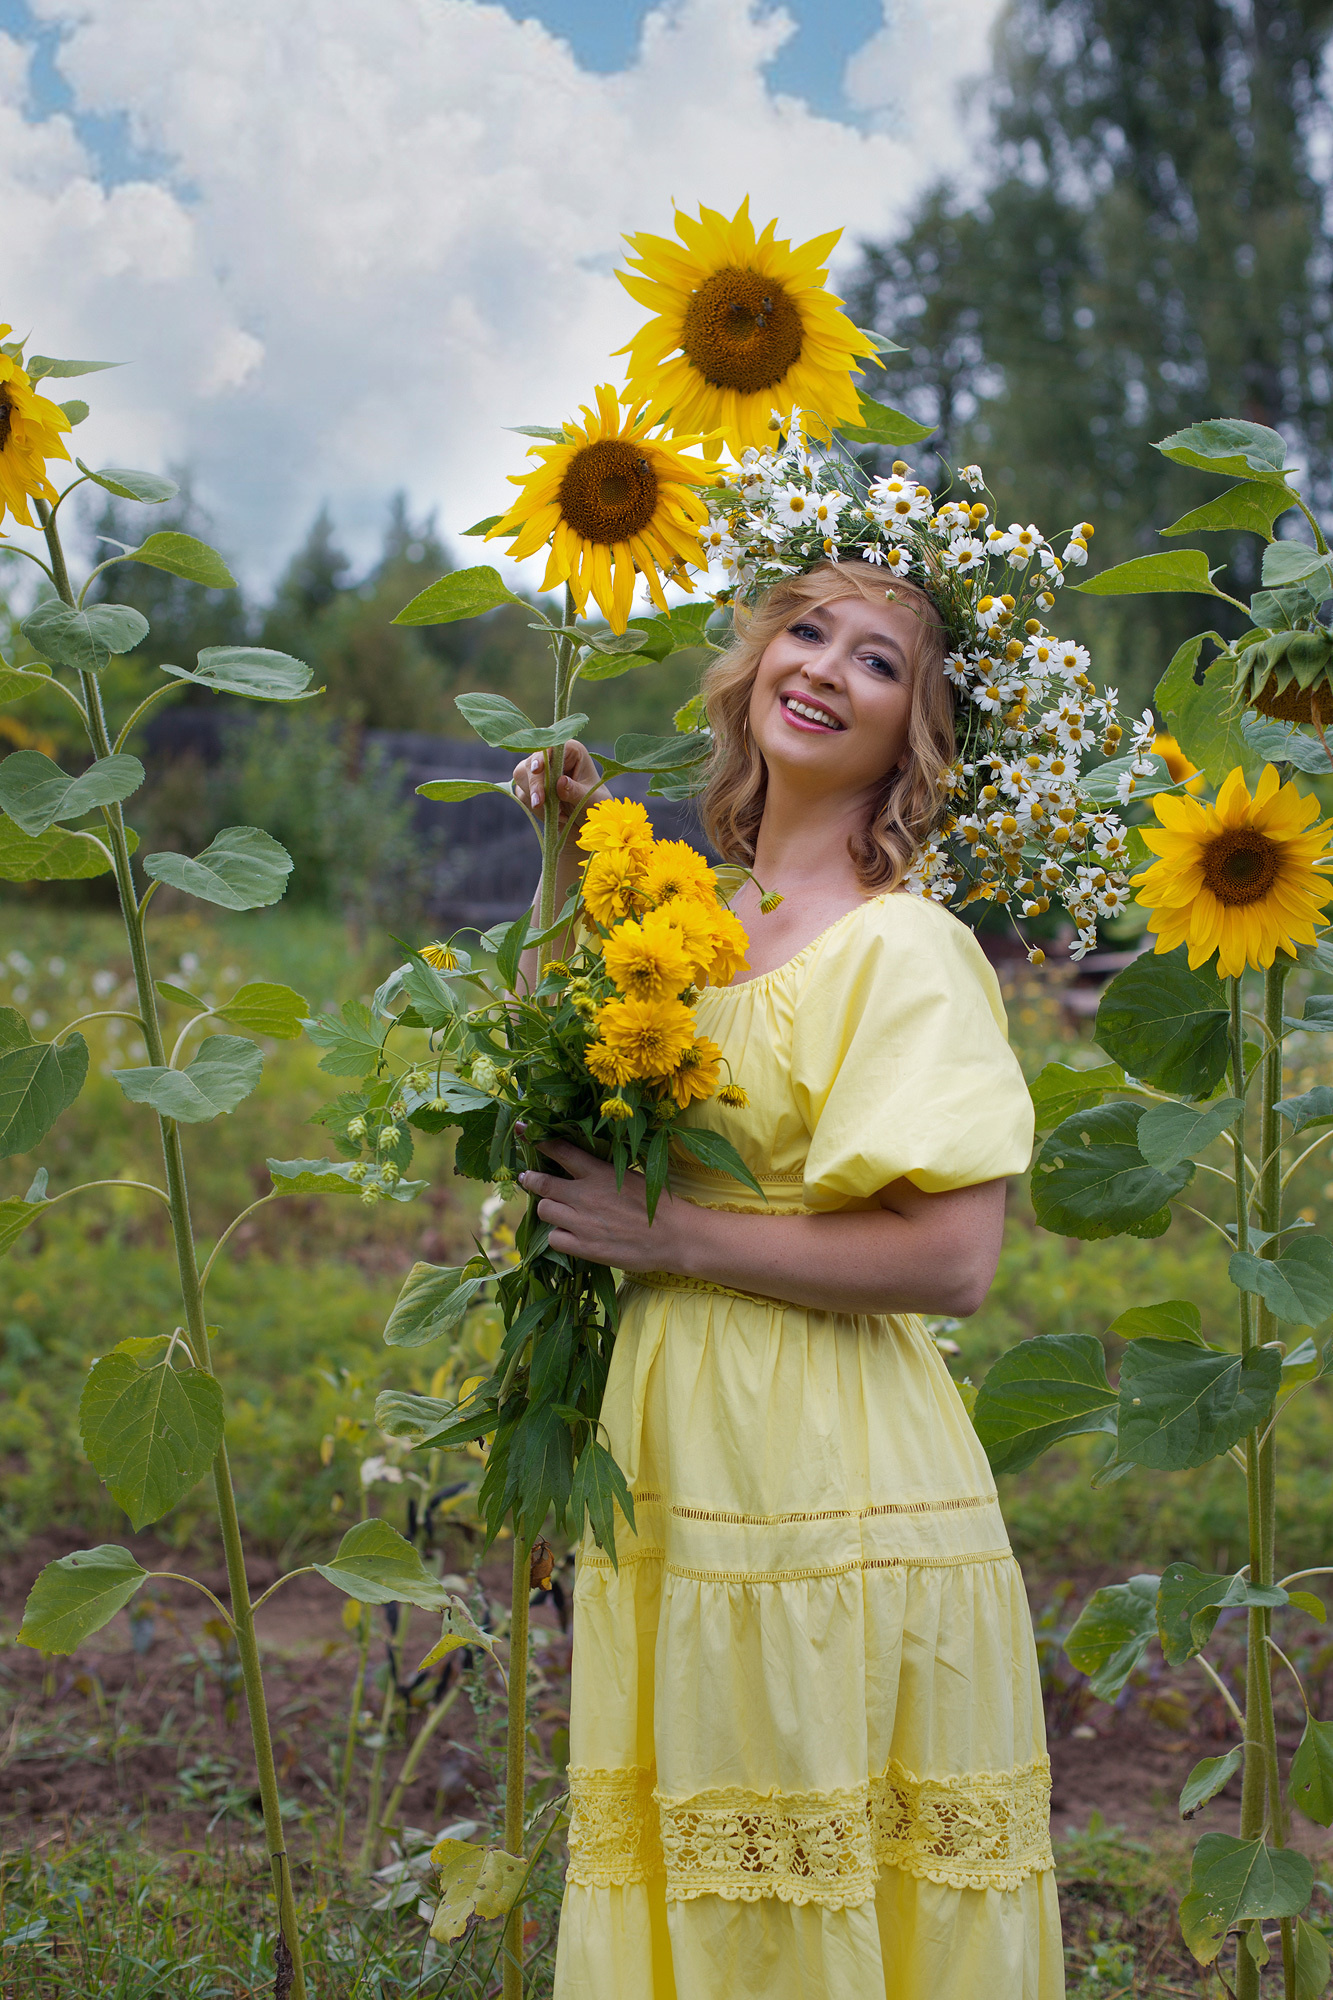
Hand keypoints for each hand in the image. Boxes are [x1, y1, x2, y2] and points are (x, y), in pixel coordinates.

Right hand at [512, 741, 606, 828]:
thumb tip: (561, 782)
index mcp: (571, 751)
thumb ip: (575, 791)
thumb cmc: (593, 804)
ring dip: (536, 798)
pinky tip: (555, 814)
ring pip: (522, 777)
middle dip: (535, 785)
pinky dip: (536, 808)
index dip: (542, 757)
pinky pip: (523, 794)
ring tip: (560, 813)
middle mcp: (553, 757)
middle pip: (531, 763)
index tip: (537, 769)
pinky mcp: (529, 785)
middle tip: (538, 803)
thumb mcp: (589, 799)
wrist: (587, 821)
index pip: (552, 748)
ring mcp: (539, 771)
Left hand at [517, 1138, 676, 1271]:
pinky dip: (558, 1235)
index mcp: (599, 1172)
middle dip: (529, 1178)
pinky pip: (553, 1239)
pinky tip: (569, 1233)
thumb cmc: (657, 1203)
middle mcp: (585, 1195)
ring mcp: (582, 1223)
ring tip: (555, 1209)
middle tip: (527, 1177)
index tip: (522, 1131)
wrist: (675, 1236)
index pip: (559, 1150)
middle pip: (541, 1182)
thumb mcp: (630, 1176)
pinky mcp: (585, 1247)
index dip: (537, 1139)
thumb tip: (581, 1165)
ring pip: (543, 1210)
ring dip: (546, 1208)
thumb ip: (602, 1171)